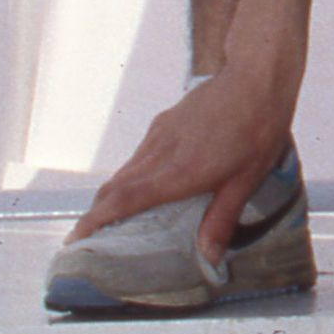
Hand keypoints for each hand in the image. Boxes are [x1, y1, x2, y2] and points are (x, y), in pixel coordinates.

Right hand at [73, 59, 296, 269]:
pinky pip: (139, 154)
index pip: (124, 199)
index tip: (76, 238)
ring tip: (112, 218)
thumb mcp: (247, 179)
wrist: (255, 75)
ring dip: (113, 195)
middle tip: (88, 238)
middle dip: (96, 214)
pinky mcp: (165, 121)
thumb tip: (208, 257)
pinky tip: (144, 184)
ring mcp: (160, 134)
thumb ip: (222, 219)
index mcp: (178, 172)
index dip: (96, 220)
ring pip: (126, 170)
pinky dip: (130, 175)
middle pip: (115, 187)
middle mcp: (161, 153)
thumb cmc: (257, 126)